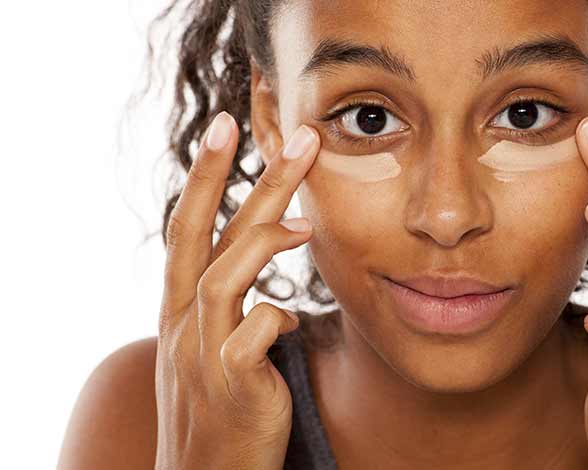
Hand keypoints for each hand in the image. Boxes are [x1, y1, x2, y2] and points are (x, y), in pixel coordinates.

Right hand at [156, 112, 319, 469]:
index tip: (226, 125)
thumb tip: (277, 286)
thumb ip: (238, 308)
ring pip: (223, 276)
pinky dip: (275, 316)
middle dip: (240, 179)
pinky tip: (291, 320)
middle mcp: (183, 321)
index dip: (206, 175)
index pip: (190, 226)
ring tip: (306, 221)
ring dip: (264, 240)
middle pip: (204, 234)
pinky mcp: (230, 383)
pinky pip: (253, 334)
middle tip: (289, 136)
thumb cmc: (220, 407)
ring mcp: (202, 350)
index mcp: (181, 306)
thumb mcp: (216, 348)